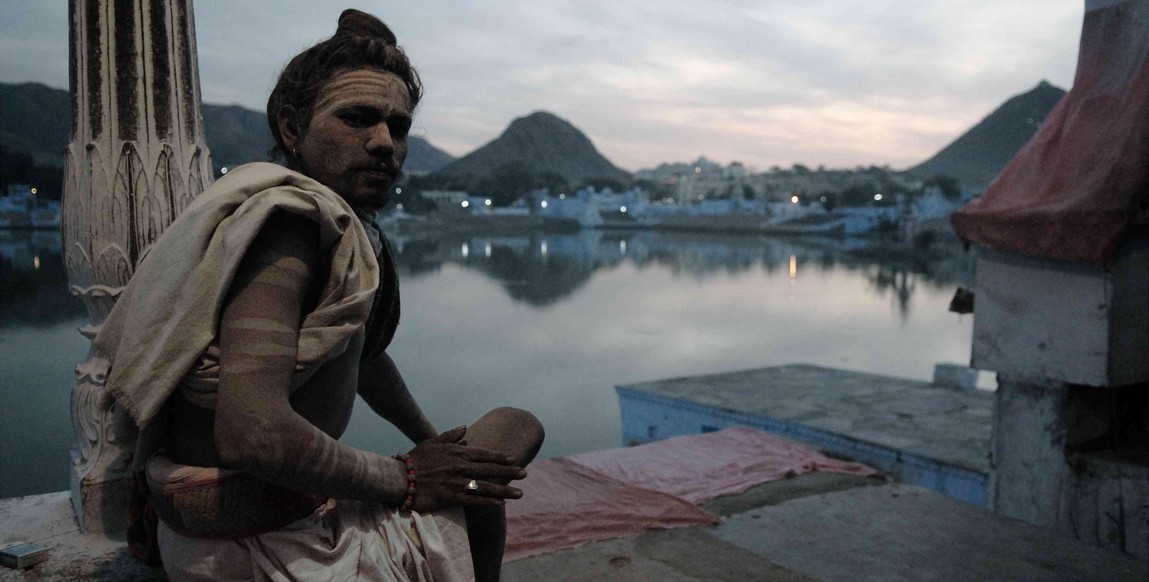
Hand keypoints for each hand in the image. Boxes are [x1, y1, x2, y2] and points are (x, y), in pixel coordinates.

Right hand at [406, 426, 526, 511]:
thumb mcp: (432, 442)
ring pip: (485, 486)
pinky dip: (487, 502)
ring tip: (519, 493)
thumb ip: (450, 436)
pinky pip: (473, 500)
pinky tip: (499, 504)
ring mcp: (456, 482)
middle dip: (509, 473)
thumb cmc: (415, 459)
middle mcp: (460, 467)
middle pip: (489, 470)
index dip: (499, 457)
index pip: (483, 454)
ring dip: (504, 490)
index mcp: (456, 453)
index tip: (513, 459)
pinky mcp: (450, 496)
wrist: (399, 476)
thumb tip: (465, 428)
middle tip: (525, 474)